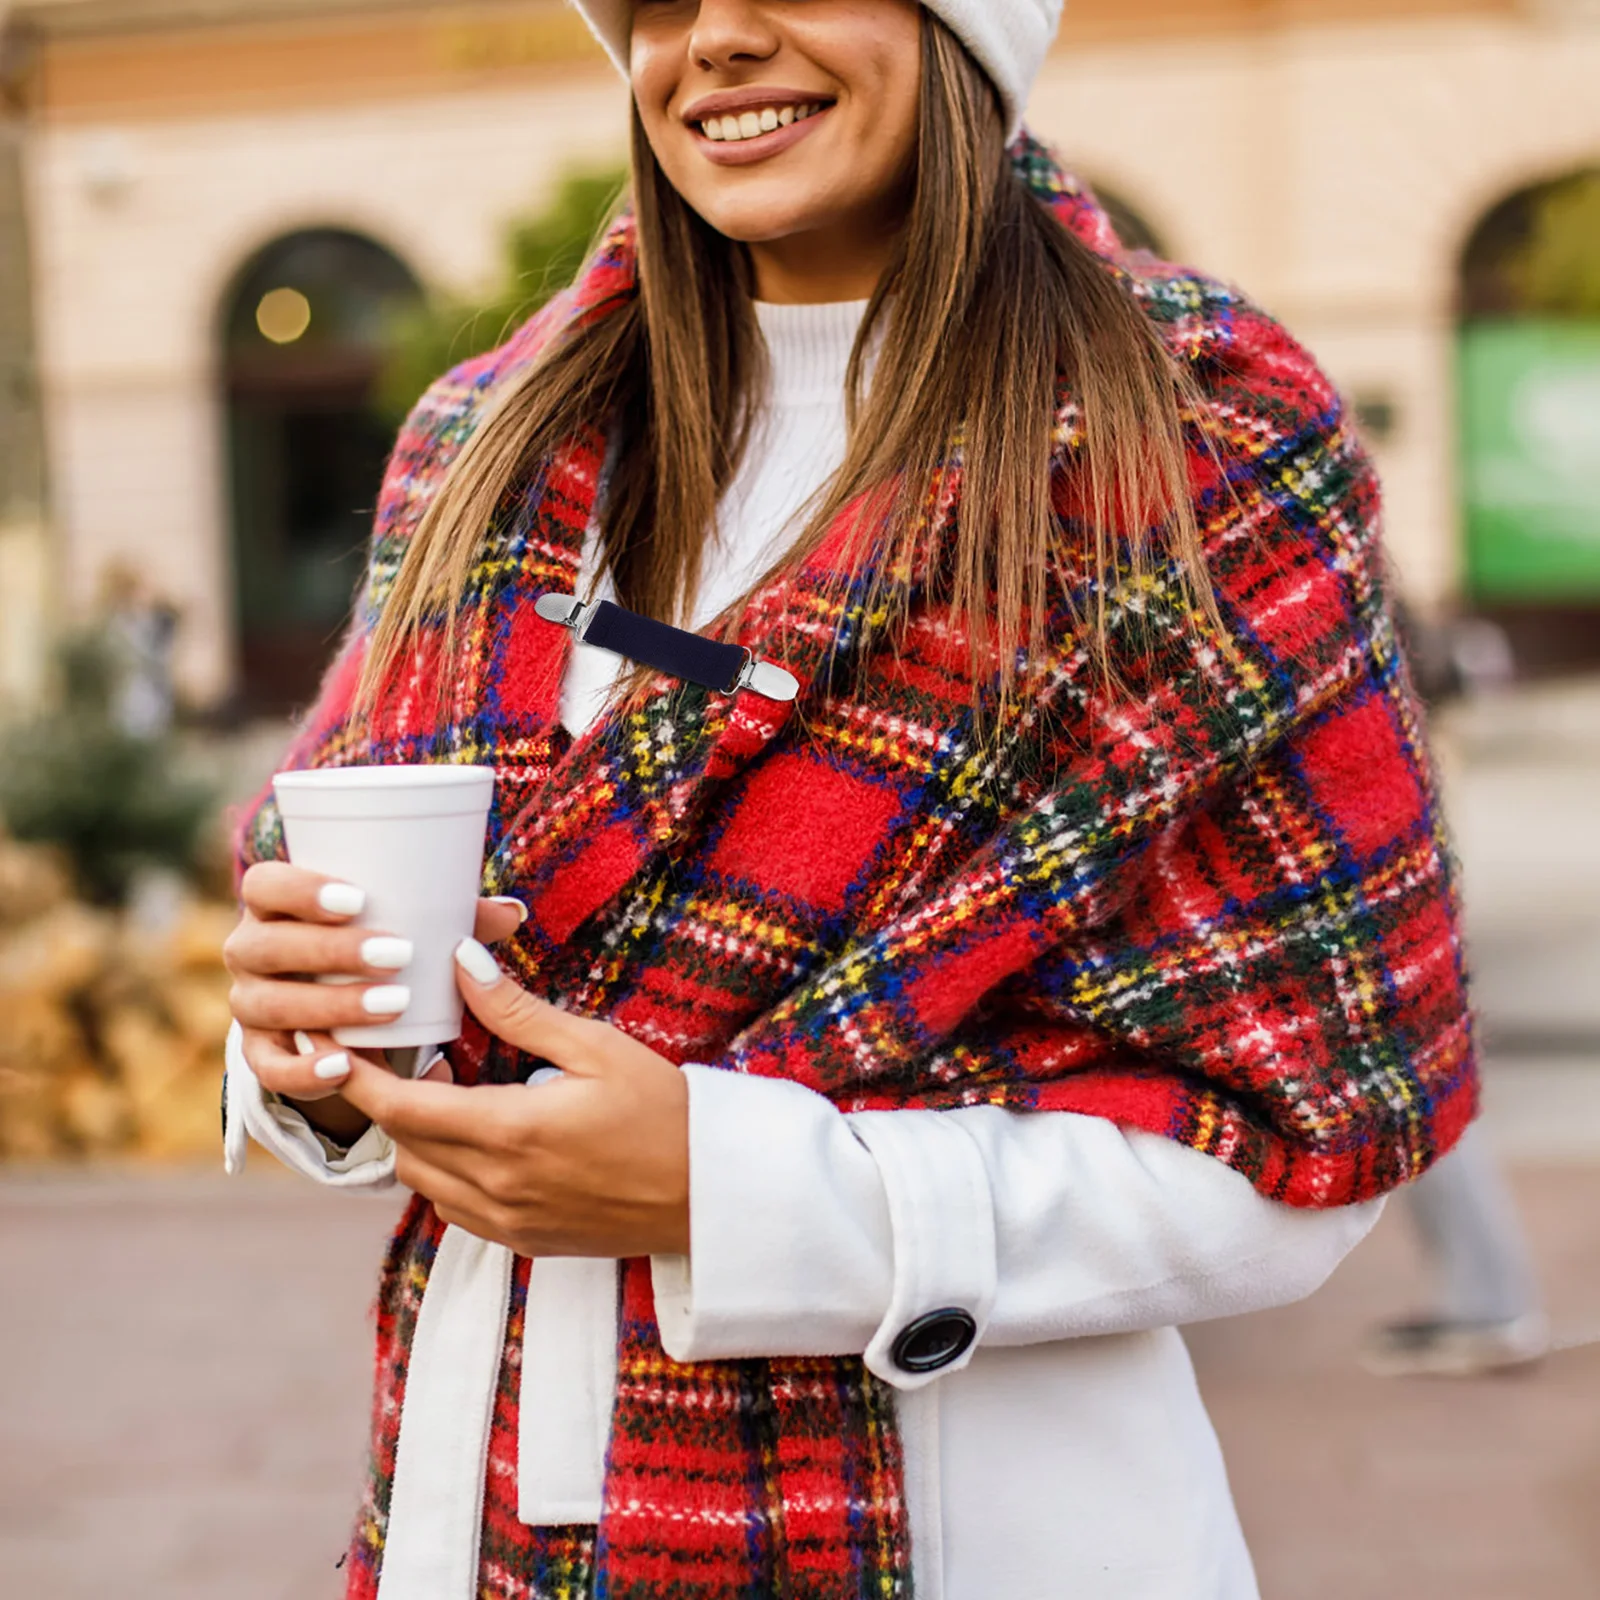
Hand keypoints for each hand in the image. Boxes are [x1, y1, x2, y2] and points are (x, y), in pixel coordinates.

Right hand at [224, 862, 527, 1140]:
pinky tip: (343, 1064)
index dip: (301, 889)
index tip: (360, 900)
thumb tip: (513, 912)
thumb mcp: (405, 924)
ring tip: (391, 1007)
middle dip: (329, 950)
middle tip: (396, 955)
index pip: (265, 884)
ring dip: (329, 1006)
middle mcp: (252, 950)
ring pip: (269, 1005)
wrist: (335, 1004)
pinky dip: (302, 1069)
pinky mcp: (259, 1054)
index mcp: (276, 905)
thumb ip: (451, 915)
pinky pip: (267, 1068)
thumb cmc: (374, 942)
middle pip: (266, 946)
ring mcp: (250, 1004)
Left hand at [334, 940, 690, 1258]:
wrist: (713, 1194)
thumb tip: (459, 963)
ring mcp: (509, 1222)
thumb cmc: (665, 1112)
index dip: (355, 1077)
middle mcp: (498, 1187)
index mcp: (510, 1132)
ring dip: (420, 1137)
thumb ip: (517, 1010)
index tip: (334, 1044)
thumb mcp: (596, 1046)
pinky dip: (448, 1172)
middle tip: (421, 1056)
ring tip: (458, 1093)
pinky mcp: (525, 1241)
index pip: (399, 1109)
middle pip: (402, 1145)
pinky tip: (485, 1138)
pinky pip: (456, 1208)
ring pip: (423, 1181)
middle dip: (391, 1101)